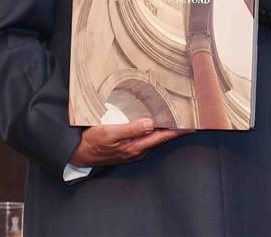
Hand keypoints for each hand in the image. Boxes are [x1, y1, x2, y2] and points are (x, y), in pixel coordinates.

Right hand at [67, 118, 189, 166]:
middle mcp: (137, 150)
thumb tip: (150, 124)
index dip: (177, 131)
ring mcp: (133, 151)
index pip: (162, 137)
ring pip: (152, 138)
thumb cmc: (92, 142)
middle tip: (186, 116)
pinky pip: (144, 138)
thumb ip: (131, 129)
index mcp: (136, 147)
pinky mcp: (127, 149)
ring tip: (173, 117)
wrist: (78, 154)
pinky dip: (151, 131)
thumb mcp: (110, 133)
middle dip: (173, 128)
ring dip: (162, 128)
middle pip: (160, 137)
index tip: (192, 126)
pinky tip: (152, 122)